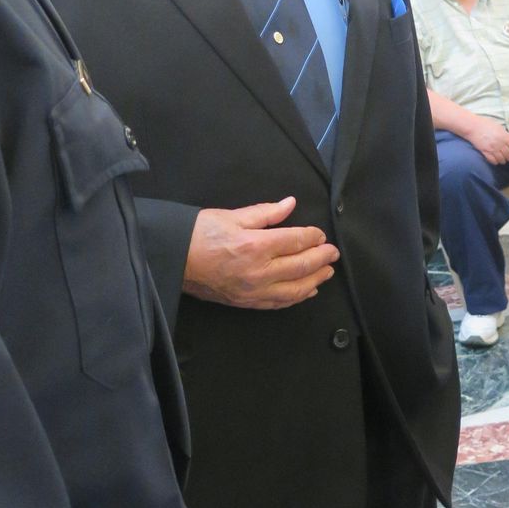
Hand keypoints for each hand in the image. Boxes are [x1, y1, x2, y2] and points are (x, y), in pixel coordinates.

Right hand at [183, 197, 339, 309]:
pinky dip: (296, 297)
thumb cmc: (200, 233)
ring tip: (327, 271)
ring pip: (294, 289)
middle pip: (300, 266)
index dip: (312, 237)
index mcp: (255, 246)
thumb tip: (290, 204)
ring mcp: (253, 291)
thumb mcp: (233, 215)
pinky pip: (279, 303)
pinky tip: (307, 291)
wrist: (175, 259)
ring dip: (315, 280)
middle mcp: (259, 272)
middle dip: (321, 258)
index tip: (321, 234)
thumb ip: (266, 213)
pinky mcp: (246, 302)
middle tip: (333, 253)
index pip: (295, 241)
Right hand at [466, 114, 508, 164]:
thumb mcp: (499, 127)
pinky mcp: (485, 152)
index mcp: (505, 136)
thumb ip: (505, 134)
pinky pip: (493, 160)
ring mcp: (493, 148)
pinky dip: (495, 162)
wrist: (473, 126)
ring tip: (502, 160)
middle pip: (508, 155)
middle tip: (508, 158)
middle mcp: (500, 143)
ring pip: (501, 159)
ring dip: (503, 161)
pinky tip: (495, 160)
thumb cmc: (486, 124)